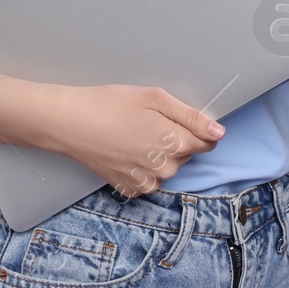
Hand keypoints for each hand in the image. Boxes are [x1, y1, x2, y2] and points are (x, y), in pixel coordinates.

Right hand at [52, 84, 223, 198]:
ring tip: (132, 134)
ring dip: (159, 154)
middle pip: (186, 154)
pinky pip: (149, 179)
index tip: (173, 118)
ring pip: (168, 168)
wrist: (70, 123)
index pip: (207, 142)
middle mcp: (165, 168)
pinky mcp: (130, 189)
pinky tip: (126, 150)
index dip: (194, 127)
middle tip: (146, 121)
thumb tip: (218, 132)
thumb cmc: (109, 104)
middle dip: (174, 138)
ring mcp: (146, 182)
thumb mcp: (155, 98)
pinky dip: (142, 167)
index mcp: (175, 143)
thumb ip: (191, 117)